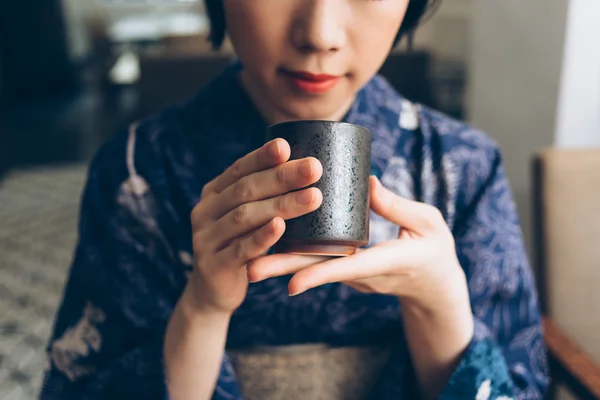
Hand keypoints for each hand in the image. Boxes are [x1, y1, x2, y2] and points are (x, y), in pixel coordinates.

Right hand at [187, 138, 322, 314]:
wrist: (213, 292)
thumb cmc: (241, 246)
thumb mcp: (247, 219)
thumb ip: (263, 197)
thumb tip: (307, 167)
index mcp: (214, 193)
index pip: (239, 169)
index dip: (262, 156)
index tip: (286, 146)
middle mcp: (205, 211)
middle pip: (245, 189)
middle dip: (282, 177)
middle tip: (314, 168)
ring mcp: (205, 239)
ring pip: (244, 217)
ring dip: (281, 205)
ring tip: (313, 197)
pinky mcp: (213, 266)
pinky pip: (240, 249)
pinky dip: (262, 237)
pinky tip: (281, 226)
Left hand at [247, 176, 473, 398]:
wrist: (435, 285)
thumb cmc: (435, 251)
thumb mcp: (428, 224)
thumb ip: (398, 206)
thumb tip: (368, 181)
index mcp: (388, 262)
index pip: (350, 268)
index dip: (320, 273)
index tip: (292, 282)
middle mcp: (364, 272)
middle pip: (319, 271)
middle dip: (284, 271)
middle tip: (249, 271)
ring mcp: (354, 273)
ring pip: (314, 266)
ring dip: (282, 264)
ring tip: (249, 264)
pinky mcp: (348, 269)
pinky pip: (319, 260)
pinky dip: (296, 255)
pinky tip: (270, 245)